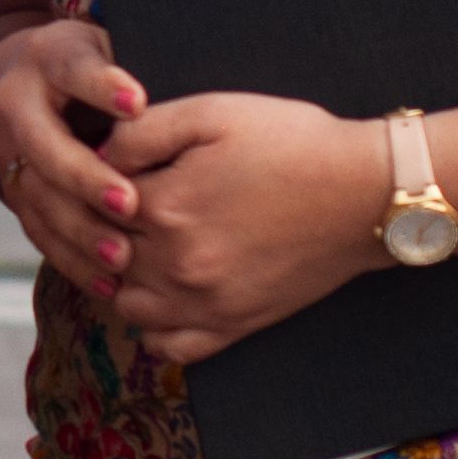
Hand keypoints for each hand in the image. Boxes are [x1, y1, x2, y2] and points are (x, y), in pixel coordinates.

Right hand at [0, 19, 145, 304]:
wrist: (9, 81)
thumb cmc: (81, 65)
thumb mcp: (99, 46)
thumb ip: (124, 68)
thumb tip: (160, 103)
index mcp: (46, 61)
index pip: (73, 71)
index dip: (102, 87)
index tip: (138, 103)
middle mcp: (14, 108)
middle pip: (46, 148)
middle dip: (86, 179)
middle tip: (131, 205)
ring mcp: (6, 155)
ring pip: (38, 199)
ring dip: (80, 232)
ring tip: (122, 257)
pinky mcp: (13, 195)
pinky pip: (39, 232)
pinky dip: (72, 260)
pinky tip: (108, 282)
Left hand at [94, 91, 395, 364]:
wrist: (366, 193)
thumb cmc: (293, 143)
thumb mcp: (213, 112)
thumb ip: (142, 131)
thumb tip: (96, 153)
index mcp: (165, 207)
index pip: (92, 199)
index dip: (91, 178)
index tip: (101, 165)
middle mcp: (176, 265)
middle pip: (101, 254)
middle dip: (96, 227)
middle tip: (110, 203)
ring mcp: (204, 303)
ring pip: (123, 304)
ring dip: (118, 277)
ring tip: (134, 244)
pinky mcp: (233, 326)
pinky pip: (167, 346)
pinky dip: (152, 324)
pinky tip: (162, 291)